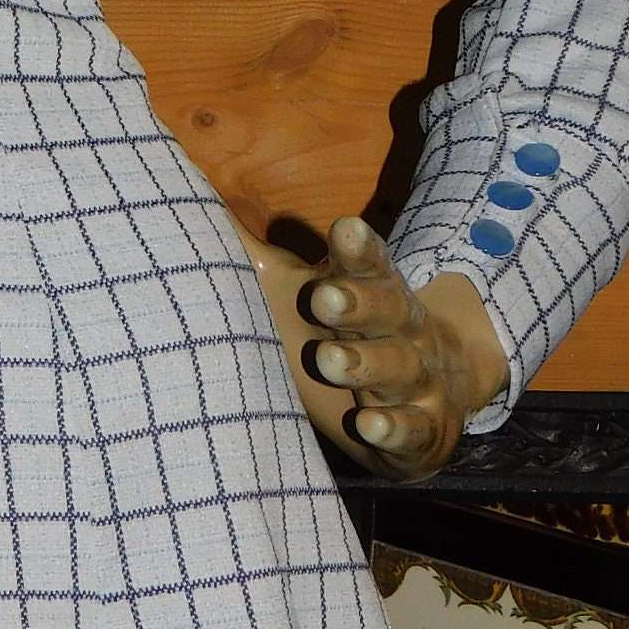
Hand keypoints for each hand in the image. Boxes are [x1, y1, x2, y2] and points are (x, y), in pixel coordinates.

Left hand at [238, 215, 510, 478]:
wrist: (436, 389)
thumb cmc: (349, 328)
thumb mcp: (304, 288)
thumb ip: (253, 252)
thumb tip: (193, 199)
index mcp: (374, 288)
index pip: (369, 263)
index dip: (358, 248)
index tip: (345, 229)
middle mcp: (402, 328)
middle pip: (387, 309)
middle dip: (357, 304)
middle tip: (323, 299)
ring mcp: (418, 378)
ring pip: (399, 369)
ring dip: (366, 365)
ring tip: (328, 360)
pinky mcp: (423, 427)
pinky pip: (412, 429)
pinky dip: (393, 428)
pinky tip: (369, 425)